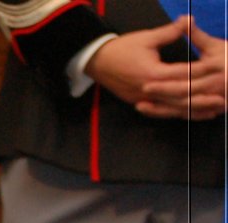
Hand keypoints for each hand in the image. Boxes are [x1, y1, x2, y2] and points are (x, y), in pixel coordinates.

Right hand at [89, 18, 226, 118]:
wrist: (96, 61)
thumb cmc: (121, 48)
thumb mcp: (147, 37)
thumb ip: (170, 32)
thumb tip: (188, 20)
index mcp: (152, 73)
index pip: (182, 74)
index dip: (202, 73)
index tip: (219, 71)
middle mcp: (148, 90)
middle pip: (180, 97)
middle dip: (203, 99)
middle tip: (223, 100)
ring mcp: (143, 99)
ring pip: (173, 108)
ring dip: (194, 110)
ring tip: (214, 111)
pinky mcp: (140, 103)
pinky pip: (163, 111)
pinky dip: (179, 113)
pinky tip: (192, 114)